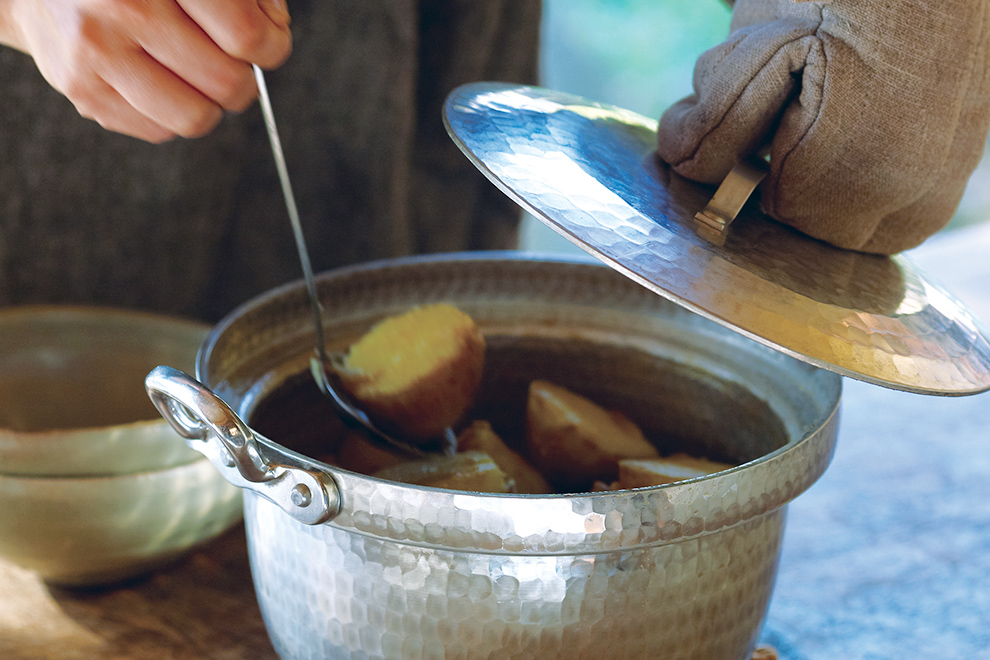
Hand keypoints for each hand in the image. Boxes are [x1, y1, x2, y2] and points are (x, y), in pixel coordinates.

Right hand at [0, 0, 291, 141]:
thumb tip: (276, 33)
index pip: (245, 36)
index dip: (272, 47)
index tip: (267, 45)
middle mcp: (122, 9)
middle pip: (227, 84)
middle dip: (243, 79)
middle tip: (231, 62)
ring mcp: (96, 53)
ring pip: (196, 118)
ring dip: (210, 104)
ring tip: (197, 75)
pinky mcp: (81, 89)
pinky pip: (159, 132)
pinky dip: (172, 113)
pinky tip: (158, 78)